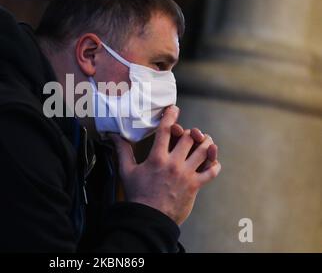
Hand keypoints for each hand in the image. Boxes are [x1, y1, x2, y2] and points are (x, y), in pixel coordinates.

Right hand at [110, 106, 220, 225]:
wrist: (149, 218)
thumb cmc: (137, 195)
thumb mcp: (127, 171)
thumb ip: (122, 151)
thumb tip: (113, 136)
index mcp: (157, 158)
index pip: (166, 130)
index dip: (171, 116)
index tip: (174, 109)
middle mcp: (174, 163)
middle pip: (189, 138)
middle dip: (190, 132)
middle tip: (189, 133)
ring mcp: (186, 174)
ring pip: (204, 151)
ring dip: (206, 143)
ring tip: (205, 141)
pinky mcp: (195, 186)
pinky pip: (211, 172)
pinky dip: (215, 165)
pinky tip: (212, 162)